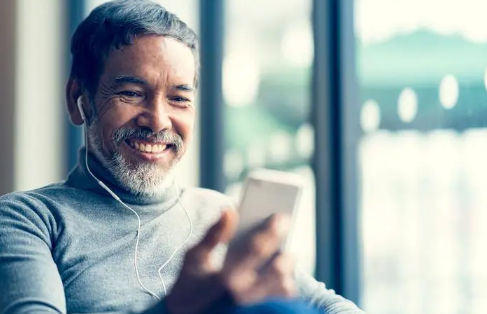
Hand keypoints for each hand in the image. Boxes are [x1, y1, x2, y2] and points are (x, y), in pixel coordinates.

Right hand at [165, 209, 295, 313]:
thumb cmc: (190, 285)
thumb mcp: (194, 258)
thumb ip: (213, 234)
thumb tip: (229, 210)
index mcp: (226, 277)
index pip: (256, 250)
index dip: (271, 231)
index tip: (282, 217)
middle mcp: (243, 295)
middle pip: (278, 272)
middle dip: (286, 255)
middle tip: (287, 245)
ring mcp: (251, 308)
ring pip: (283, 288)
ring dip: (287, 271)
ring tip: (283, 259)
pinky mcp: (255, 313)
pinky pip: (279, 299)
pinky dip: (283, 285)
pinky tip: (278, 274)